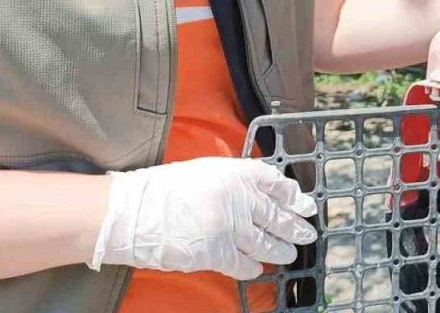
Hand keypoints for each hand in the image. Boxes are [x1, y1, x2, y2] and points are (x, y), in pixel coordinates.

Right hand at [88, 157, 317, 279]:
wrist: (132, 212)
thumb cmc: (162, 189)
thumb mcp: (205, 170)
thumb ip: (234, 180)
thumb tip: (259, 195)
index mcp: (235, 173)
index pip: (276, 183)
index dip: (294, 196)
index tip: (304, 204)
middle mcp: (238, 198)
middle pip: (277, 215)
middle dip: (295, 227)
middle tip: (308, 233)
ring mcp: (229, 227)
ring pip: (266, 243)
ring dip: (281, 250)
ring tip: (290, 253)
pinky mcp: (217, 253)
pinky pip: (244, 264)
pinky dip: (253, 267)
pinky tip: (258, 268)